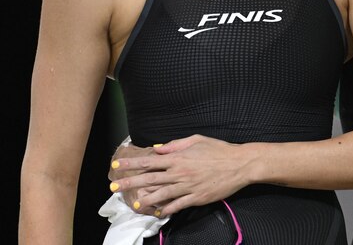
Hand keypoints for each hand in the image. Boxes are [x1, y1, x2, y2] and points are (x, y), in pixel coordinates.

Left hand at [108, 134, 250, 216]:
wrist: (239, 164)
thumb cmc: (219, 149)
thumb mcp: (197, 140)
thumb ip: (176, 144)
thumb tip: (159, 148)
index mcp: (178, 158)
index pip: (149, 161)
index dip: (132, 164)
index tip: (117, 165)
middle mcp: (180, 173)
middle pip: (150, 179)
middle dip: (130, 183)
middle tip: (114, 187)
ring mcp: (188, 186)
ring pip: (161, 195)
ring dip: (145, 199)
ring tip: (134, 203)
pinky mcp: (196, 198)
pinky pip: (178, 205)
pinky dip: (167, 210)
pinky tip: (159, 213)